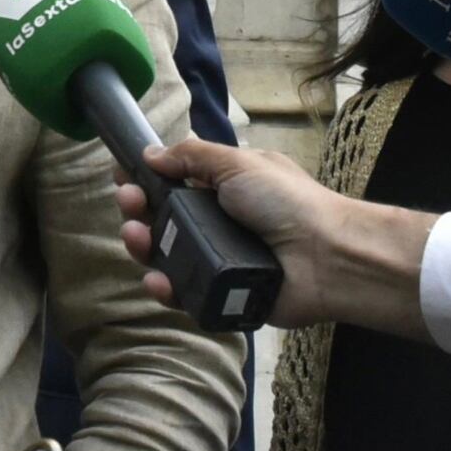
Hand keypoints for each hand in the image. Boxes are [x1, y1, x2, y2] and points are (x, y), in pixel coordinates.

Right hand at [124, 140, 351, 328]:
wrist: (327, 257)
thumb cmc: (287, 203)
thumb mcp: (239, 164)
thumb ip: (192, 157)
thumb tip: (151, 154)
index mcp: (223, 190)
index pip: (172, 183)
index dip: (145, 179)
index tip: (123, 175)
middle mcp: (217, 224)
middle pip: (161, 220)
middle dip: (137, 210)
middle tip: (130, 205)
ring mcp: (217, 261)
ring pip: (165, 257)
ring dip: (142, 246)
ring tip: (136, 238)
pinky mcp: (220, 296)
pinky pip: (183, 293)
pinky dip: (165, 287)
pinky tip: (157, 279)